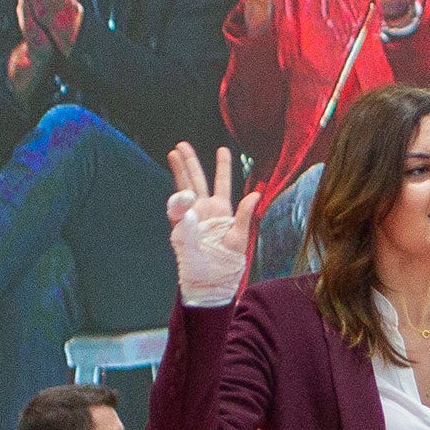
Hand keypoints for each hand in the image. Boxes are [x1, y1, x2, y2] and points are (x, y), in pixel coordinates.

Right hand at [164, 142, 259, 307]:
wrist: (209, 285)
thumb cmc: (226, 265)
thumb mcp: (239, 239)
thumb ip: (244, 216)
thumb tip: (256, 194)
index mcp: (221, 211)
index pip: (221, 183)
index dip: (223, 166)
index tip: (222, 149)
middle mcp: (204, 212)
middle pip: (196, 181)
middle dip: (190, 162)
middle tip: (181, 144)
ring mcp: (190, 219)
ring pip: (182, 190)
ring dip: (178, 172)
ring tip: (173, 153)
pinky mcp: (179, 231)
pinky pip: (176, 213)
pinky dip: (177, 202)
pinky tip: (179, 191)